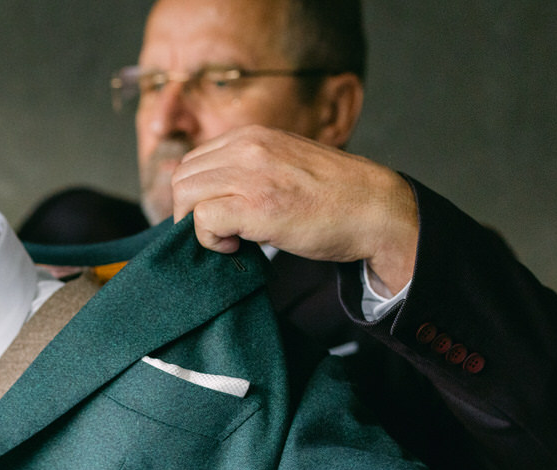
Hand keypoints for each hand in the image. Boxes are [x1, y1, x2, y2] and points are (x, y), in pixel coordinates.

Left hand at [169, 125, 419, 292]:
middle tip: (220, 232)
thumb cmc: (334, 196)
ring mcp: (251, 175)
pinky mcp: (256, 207)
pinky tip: (238, 245)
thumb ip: (250, 168)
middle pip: (181, 179)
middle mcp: (247, 148)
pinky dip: (211, 240)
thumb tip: (215, 193)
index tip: (219, 215)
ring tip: (231, 238)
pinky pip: (202, 221)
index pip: (193, 162)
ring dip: (198, 226)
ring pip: (185, 197)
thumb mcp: (285, 163)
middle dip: (190, 212)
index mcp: (252, 136)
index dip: (197, 195)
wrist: (375, 209)